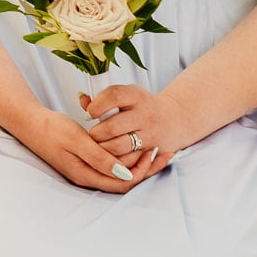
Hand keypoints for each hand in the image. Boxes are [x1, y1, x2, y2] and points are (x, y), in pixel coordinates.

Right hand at [13, 105, 152, 192]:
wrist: (29, 123)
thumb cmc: (51, 129)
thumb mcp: (77, 140)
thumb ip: (101, 158)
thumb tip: (126, 175)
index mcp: (86, 174)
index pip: (124, 182)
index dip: (143, 170)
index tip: (156, 152)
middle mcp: (88, 176)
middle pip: (125, 181)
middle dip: (148, 168)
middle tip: (166, 152)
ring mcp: (86, 170)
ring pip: (120, 173)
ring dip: (139, 163)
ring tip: (156, 148)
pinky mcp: (85, 161)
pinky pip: (112, 165)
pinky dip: (127, 158)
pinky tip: (134, 147)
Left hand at [82, 83, 200, 183]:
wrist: (174, 120)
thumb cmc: (140, 106)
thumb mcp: (125, 95)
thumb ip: (102, 98)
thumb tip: (82, 98)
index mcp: (136, 96)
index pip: (115, 97)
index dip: (97, 105)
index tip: (89, 113)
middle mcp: (145, 115)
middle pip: (113, 127)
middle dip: (96, 133)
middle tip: (91, 134)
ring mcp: (150, 134)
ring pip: (119, 146)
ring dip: (103, 148)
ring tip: (99, 145)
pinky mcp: (151, 151)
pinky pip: (128, 161)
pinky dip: (116, 160)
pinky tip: (110, 155)